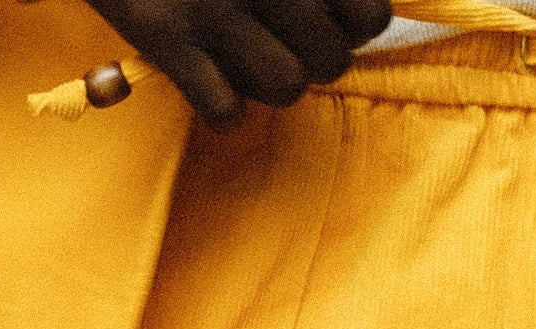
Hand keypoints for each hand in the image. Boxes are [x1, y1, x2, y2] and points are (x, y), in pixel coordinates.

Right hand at [89, 0, 392, 124]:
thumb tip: (366, 18)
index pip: (370, 16)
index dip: (360, 26)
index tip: (336, 19)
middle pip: (332, 60)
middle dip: (318, 61)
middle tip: (290, 42)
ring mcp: (212, 10)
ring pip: (288, 87)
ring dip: (276, 84)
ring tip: (254, 62)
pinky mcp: (166, 39)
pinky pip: (224, 111)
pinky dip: (225, 108)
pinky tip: (213, 80)